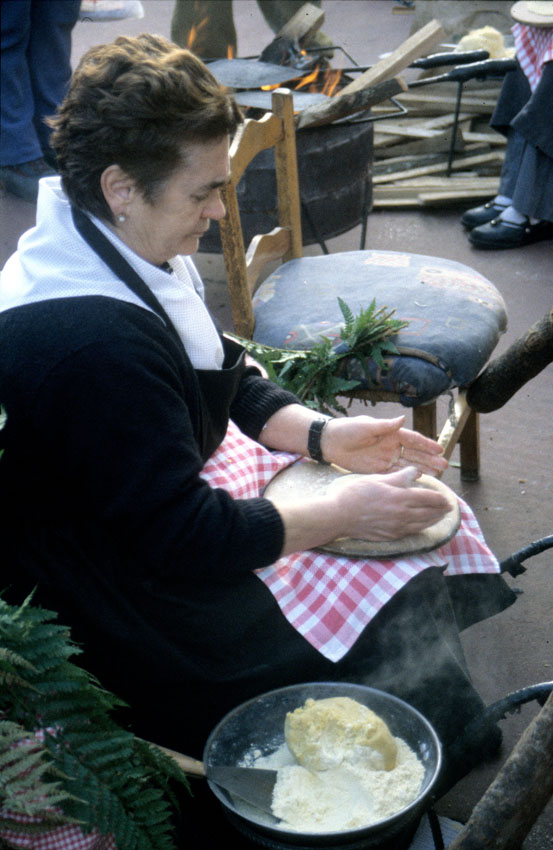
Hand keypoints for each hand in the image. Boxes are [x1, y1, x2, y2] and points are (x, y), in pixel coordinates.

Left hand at [322, 415, 447, 476]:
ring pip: (408, 465)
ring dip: (423, 469)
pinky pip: (396, 474)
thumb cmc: (347, 430)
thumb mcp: (365, 426)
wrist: (330, 443)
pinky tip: (420, 479)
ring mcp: (386, 458)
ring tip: (438, 474)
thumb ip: (385, 426)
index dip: (427, 445)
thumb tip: (403, 418)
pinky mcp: (378, 469)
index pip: (413, 440)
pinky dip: (408, 477)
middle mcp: (392, 446)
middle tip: (444, 466)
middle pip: (415, 454)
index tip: (440, 449)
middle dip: (430, 459)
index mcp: (391, 433)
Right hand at [327, 466, 450, 540]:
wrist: (339, 516)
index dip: (440, 499)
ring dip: (434, 520)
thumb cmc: (356, 494)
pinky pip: (412, 532)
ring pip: (423, 525)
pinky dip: (422, 528)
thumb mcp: (378, 478)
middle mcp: (402, 515)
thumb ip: (400, 476)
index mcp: (400, 498)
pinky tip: (423, 525)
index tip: (447, 498)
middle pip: (429, 513)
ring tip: (441, 517)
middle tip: (449, 508)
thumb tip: (416, 472)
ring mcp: (397, 527)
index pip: (428, 499)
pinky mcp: (390, 536)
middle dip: (441, 511)